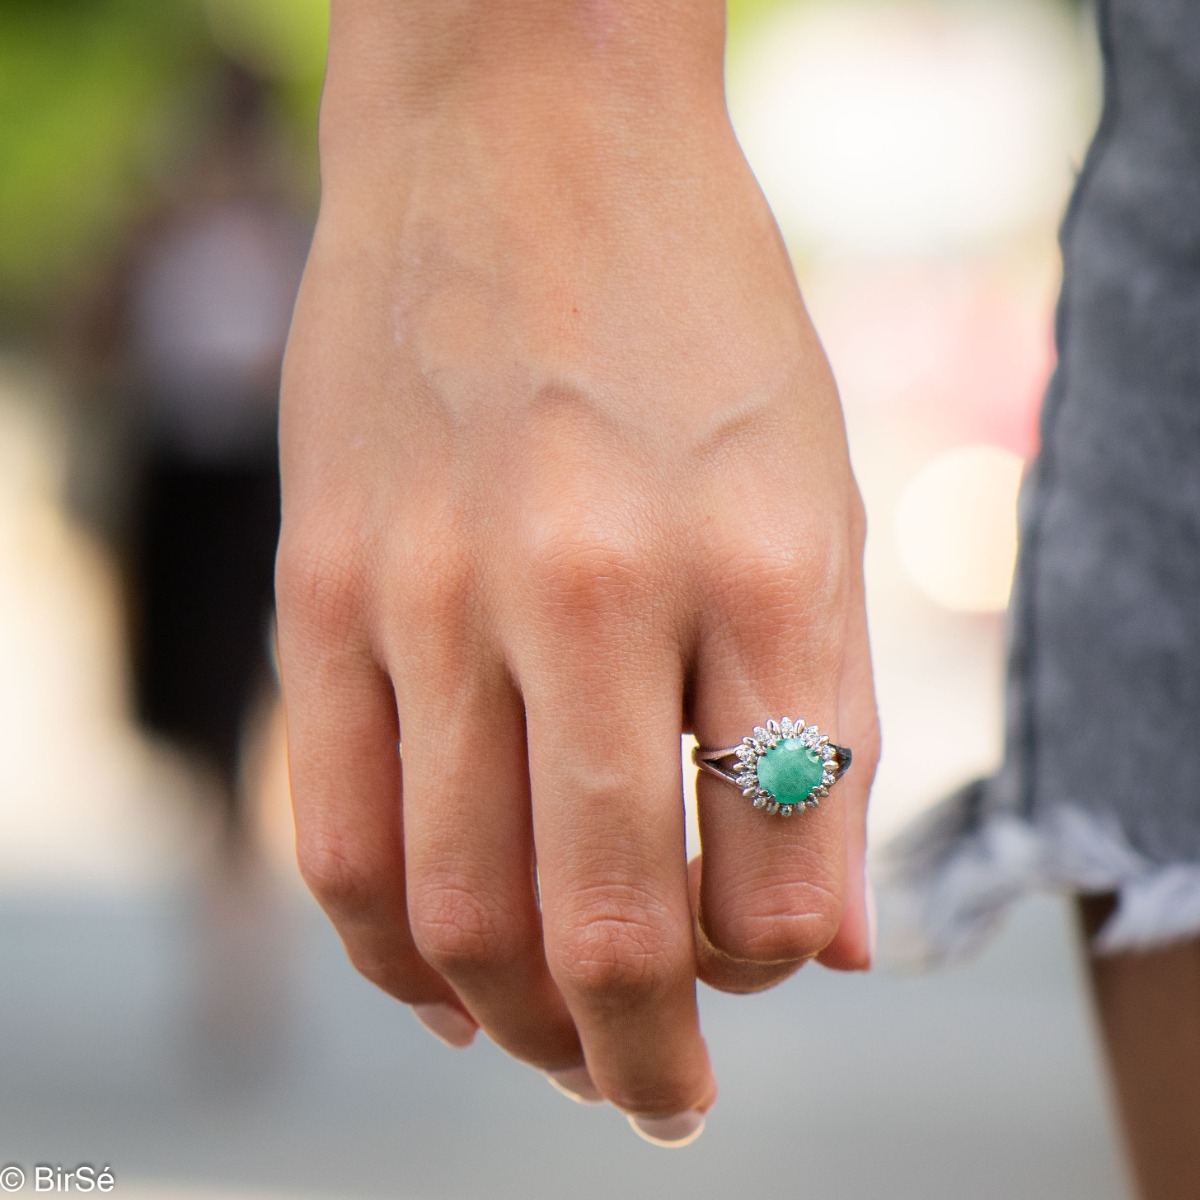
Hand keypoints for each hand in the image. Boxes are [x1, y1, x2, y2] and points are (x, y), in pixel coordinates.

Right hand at [276, 0, 878, 1142]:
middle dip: (643, 1061)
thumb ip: (825, 725)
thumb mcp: (816, 492)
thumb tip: (828, 946)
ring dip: (515, 1024)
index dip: (772, 971)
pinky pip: (330, 829)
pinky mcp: (317, 583)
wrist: (523, 130)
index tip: (758, 973)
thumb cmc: (697, 316)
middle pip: (608, 931)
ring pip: (455, 912)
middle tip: (660, 1099)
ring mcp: (432, 586)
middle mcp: (592, 586)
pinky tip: (434, 980)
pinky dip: (382, 949)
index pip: (777, 884)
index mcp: (762, 566)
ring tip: (554, 1050)